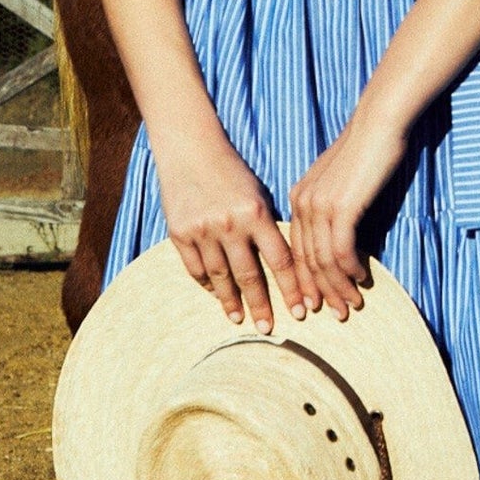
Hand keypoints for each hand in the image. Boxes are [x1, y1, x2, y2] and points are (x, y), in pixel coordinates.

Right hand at [156, 132, 303, 332]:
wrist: (190, 150)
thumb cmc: (233, 173)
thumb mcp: (259, 195)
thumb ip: (268, 228)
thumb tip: (286, 264)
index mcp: (256, 214)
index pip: (280, 261)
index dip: (292, 289)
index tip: (300, 311)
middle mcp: (230, 225)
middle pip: (250, 276)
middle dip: (261, 306)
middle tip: (270, 329)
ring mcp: (202, 230)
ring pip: (220, 277)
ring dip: (231, 302)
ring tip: (239, 320)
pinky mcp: (179, 233)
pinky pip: (195, 268)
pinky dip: (206, 284)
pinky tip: (216, 296)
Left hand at [289, 113, 406, 319]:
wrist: (379, 123)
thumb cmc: (369, 148)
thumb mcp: (343, 180)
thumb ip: (336, 204)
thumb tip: (343, 229)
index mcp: (299, 198)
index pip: (297, 249)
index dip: (306, 280)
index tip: (316, 302)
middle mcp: (303, 203)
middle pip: (306, 260)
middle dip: (321, 291)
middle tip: (336, 313)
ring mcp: (319, 205)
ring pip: (323, 260)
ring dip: (338, 286)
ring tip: (352, 305)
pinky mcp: (341, 206)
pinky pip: (341, 249)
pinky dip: (350, 269)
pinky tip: (361, 280)